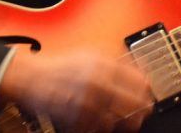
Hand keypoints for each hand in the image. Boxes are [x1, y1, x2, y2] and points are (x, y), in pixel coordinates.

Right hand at [0, 48, 153, 132]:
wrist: (33, 79)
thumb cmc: (60, 66)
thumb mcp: (90, 54)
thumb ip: (116, 61)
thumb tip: (140, 74)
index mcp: (104, 65)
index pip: (141, 82)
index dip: (147, 90)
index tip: (147, 93)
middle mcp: (99, 84)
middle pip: (137, 104)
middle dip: (142, 109)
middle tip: (142, 110)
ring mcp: (90, 104)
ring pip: (123, 121)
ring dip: (126, 121)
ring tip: (125, 118)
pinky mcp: (80, 120)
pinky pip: (104, 129)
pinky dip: (106, 126)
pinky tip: (103, 119)